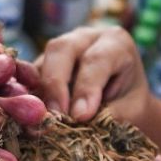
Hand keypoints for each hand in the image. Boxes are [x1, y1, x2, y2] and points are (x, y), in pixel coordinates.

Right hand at [36, 25, 150, 123]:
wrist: (124, 105)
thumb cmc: (131, 105)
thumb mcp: (131, 111)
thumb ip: (109, 114)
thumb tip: (78, 121)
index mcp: (116, 43)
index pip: (96, 59)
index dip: (86, 87)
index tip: (81, 116)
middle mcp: (85, 38)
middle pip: (62, 49)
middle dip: (55, 83)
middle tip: (54, 116)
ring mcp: (60, 49)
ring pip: (41, 62)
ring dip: (38, 92)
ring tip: (42, 121)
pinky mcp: (43, 64)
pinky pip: (29, 78)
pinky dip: (29, 97)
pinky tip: (32, 117)